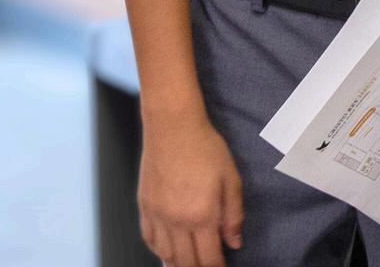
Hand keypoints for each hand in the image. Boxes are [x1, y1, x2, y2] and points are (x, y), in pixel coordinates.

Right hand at [138, 111, 242, 266]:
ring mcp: (157, 215)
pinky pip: (149, 239)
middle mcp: (176, 221)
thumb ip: (234, 215)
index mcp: (201, 215)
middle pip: (185, 262)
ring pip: (165, 255)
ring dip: (178, 263)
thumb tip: (234, 242)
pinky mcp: (144, 207)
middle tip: (208, 266)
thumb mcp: (231, 179)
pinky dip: (159, 250)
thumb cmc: (205, 148)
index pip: (209, 258)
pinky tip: (168, 250)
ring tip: (190, 262)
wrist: (173, 127)